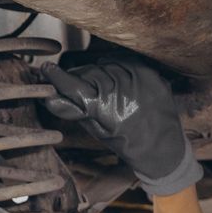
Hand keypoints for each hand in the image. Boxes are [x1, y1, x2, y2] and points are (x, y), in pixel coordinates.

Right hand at [41, 59, 201, 196]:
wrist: (164, 151)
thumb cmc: (128, 144)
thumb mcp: (99, 132)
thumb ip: (76, 111)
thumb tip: (52, 96)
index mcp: (106, 109)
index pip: (74, 85)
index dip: (58, 77)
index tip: (47, 70)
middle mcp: (123, 92)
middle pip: (89, 72)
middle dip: (80, 77)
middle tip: (80, 85)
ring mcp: (139, 81)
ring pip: (106, 64)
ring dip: (100, 71)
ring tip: (104, 88)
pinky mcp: (152, 75)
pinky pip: (125, 61)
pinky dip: (117, 67)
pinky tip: (118, 79)